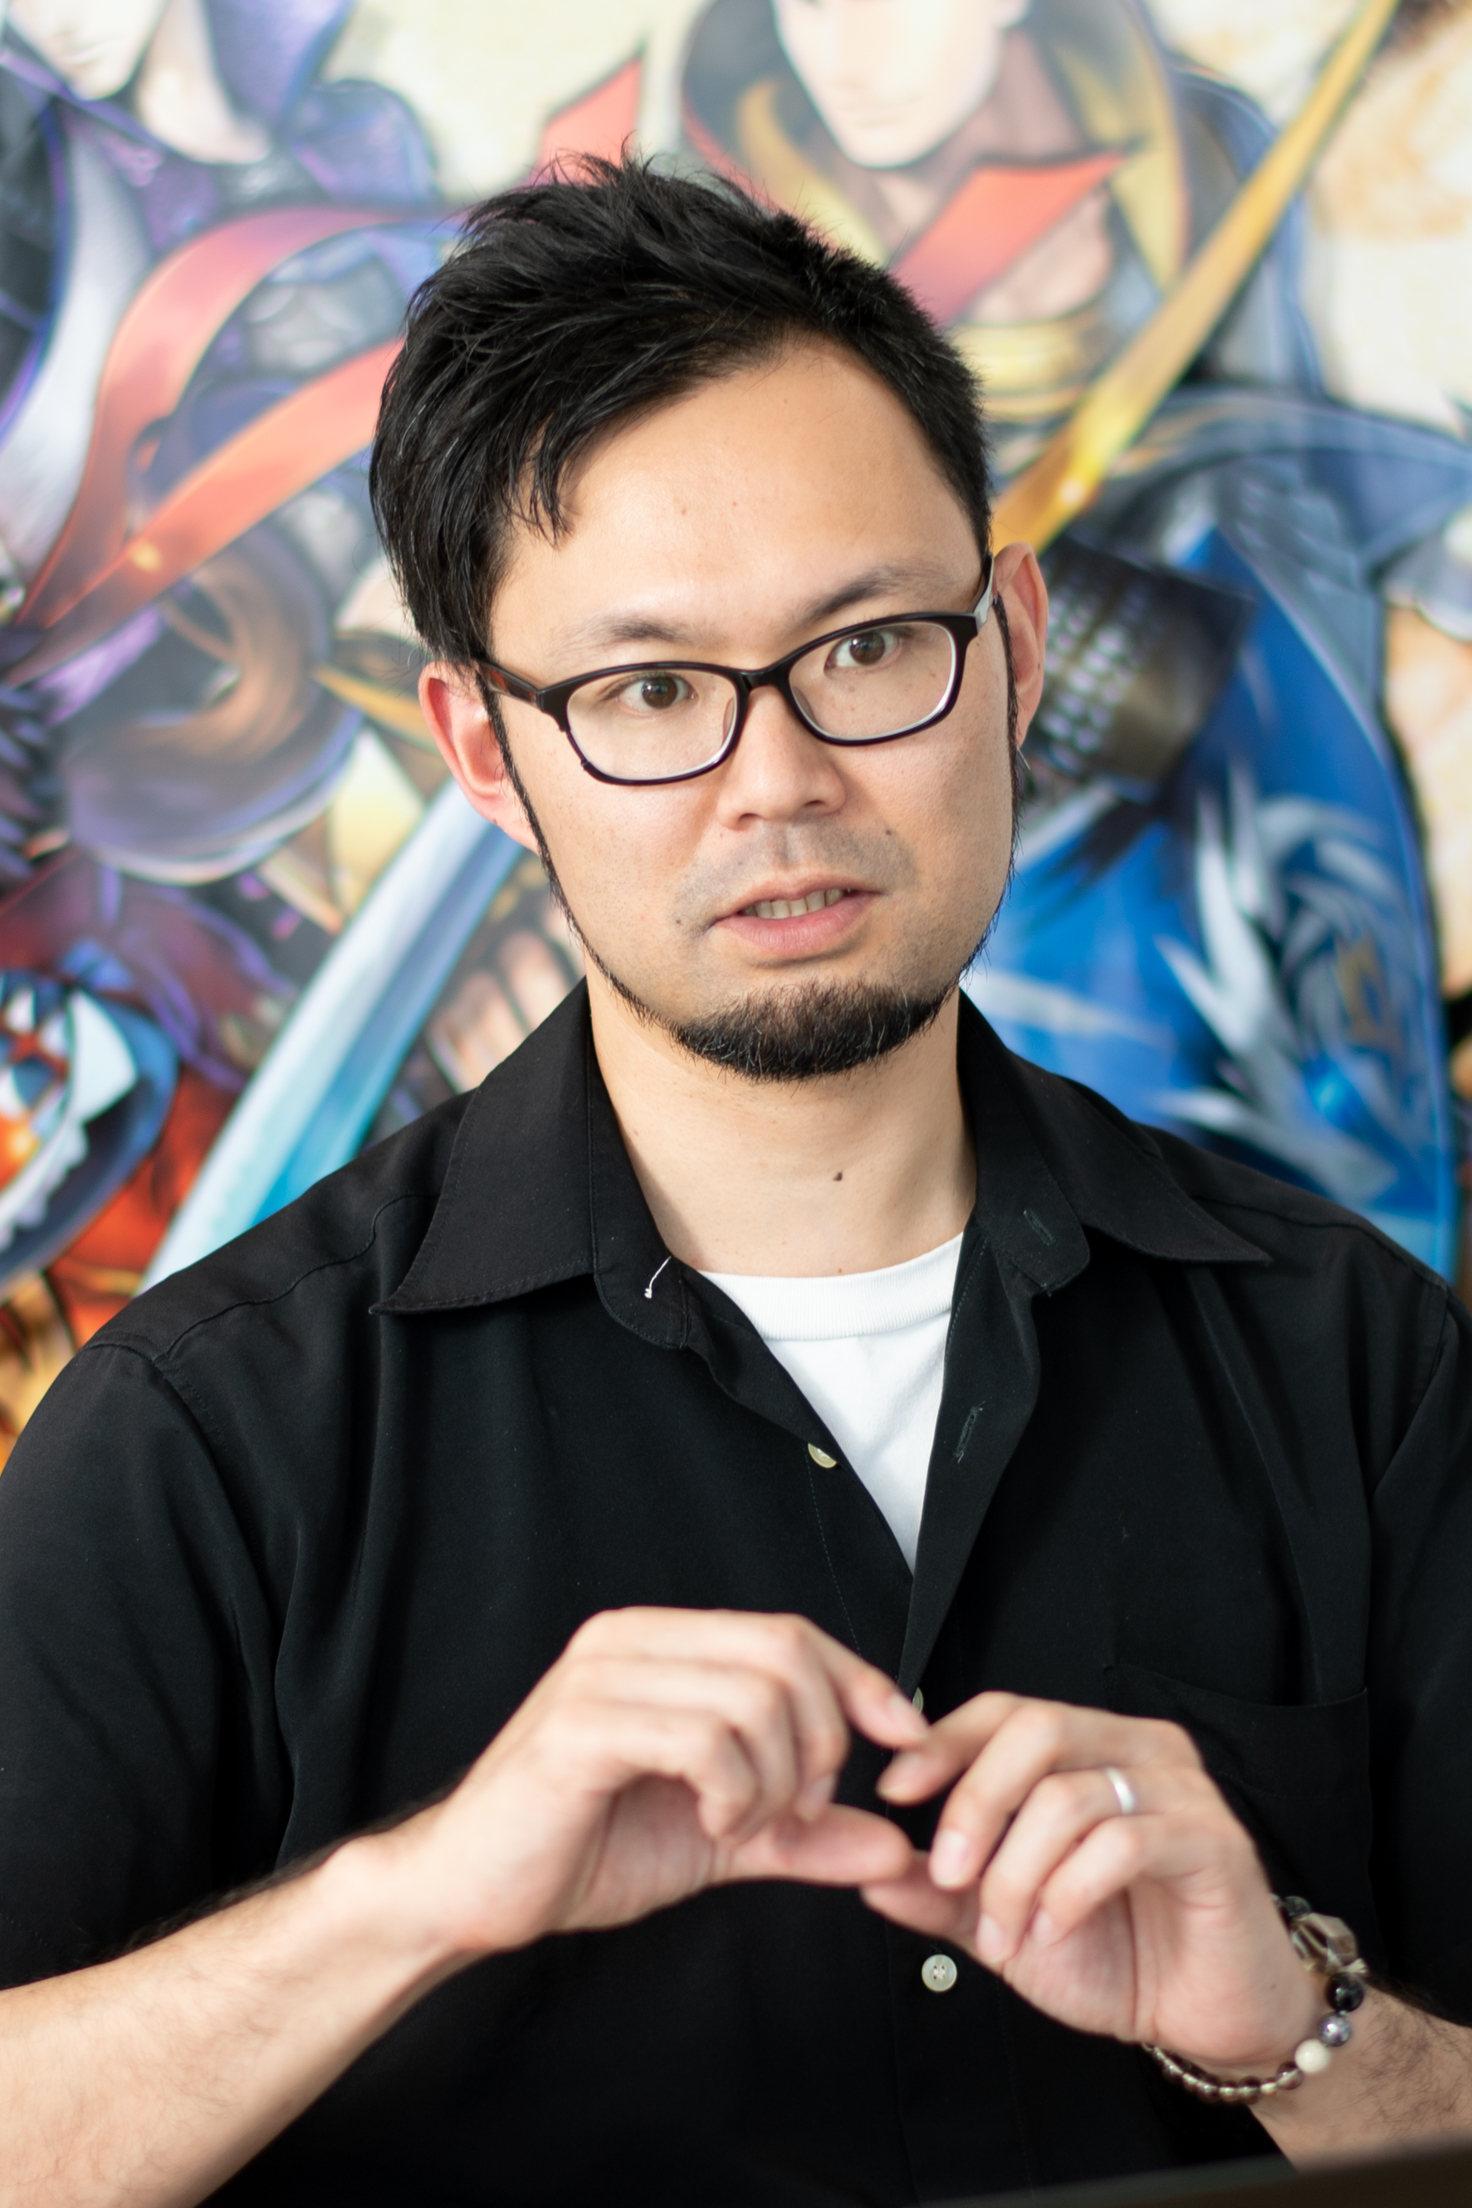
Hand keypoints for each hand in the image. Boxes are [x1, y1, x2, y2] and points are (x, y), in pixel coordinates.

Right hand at [384, 1608, 924, 1960]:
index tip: (905, 1741)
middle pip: (784, 1656)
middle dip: (821, 1743)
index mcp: (662, 1643)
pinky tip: (711, 1824)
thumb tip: (897, 1846)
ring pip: (753, 1698)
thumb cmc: (582, 1850)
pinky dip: (734, 1792)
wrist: (472, 1893)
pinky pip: (703, 1738)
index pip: (790, 1633)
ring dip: (775, 1781)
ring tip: (743, 1826)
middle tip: (797, 1813)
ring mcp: (603, 1675)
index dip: (860, 1682)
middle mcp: (633, 1639)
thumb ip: (804, 1835)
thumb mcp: (719, 1837)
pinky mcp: (582, 1726)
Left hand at [862, 1693, 1320, 2074]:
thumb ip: (941, 1893)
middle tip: (947, 1873)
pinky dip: (1068, 1892)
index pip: (1005, 1711)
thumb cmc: (1121, 1953)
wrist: (1211, 2018)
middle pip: (1033, 1731)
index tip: (895, 1790)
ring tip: (1005, 1932)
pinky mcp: (1212, 1841)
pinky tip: (1052, 1930)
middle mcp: (1137, 1749)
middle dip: (974, 1802)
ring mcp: (1180, 1789)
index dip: (944, 1742)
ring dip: (1016, 1873)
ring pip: (1068, 1795)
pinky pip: (1121, 1844)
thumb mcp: (1007, 1922)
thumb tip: (868, 1867)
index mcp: (1090, 1747)